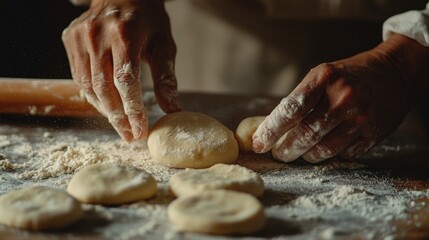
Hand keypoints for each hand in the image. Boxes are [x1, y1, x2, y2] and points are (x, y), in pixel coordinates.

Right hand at [62, 0, 179, 141]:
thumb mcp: (164, 45)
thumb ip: (166, 78)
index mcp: (125, 33)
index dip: (133, 109)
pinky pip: (78, 76)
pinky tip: (108, 106)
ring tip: (122, 126)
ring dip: (105, 110)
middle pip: (104, 87)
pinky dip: (94, 95)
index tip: (141, 131)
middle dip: (119, 117)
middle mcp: (97, 34)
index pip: (126, 80)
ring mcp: (79, 36)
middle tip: (131, 136)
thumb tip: (173, 110)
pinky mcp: (69, 39)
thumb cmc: (148, 21)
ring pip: (88, 85)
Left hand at [252, 34, 428, 162]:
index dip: (271, 130)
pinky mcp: (374, 133)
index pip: (290, 109)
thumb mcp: (322, 75)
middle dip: (286, 149)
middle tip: (278, 154)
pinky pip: (344, 154)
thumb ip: (300, 99)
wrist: (394, 73)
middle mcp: (343, 97)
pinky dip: (331, 155)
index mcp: (324, 78)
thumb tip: (272, 127)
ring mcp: (361, 117)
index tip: (259, 144)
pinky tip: (327, 148)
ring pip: (323, 150)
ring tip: (300, 153)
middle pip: (305, 134)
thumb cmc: (349, 75)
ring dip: (306, 156)